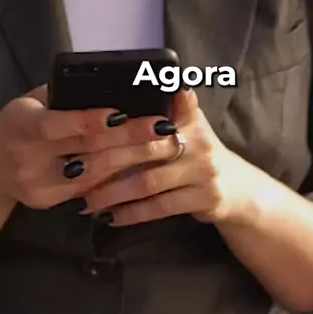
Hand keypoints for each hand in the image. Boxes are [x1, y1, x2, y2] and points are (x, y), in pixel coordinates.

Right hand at [0, 86, 183, 210]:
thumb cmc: (17, 123)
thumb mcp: (30, 102)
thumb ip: (63, 97)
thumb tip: (111, 85)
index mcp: (21, 124)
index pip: (56, 124)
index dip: (89, 120)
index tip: (121, 113)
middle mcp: (27, 157)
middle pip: (85, 149)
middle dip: (129, 138)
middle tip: (162, 127)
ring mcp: (37, 184)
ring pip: (94, 172)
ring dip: (132, 158)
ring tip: (162, 144)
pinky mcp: (47, 201)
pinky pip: (89, 189)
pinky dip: (118, 175)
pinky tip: (141, 165)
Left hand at [79, 88, 244, 225]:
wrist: (237, 188)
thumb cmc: (199, 152)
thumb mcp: (188, 123)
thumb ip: (164, 106)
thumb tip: (123, 96)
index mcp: (189, 116)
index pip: (155, 109)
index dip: (126, 116)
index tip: (93, 123)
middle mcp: (199, 140)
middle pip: (143, 148)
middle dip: (105, 159)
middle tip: (75, 168)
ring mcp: (203, 170)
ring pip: (148, 181)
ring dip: (113, 192)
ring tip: (85, 199)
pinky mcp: (205, 198)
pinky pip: (160, 207)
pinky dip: (133, 213)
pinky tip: (111, 217)